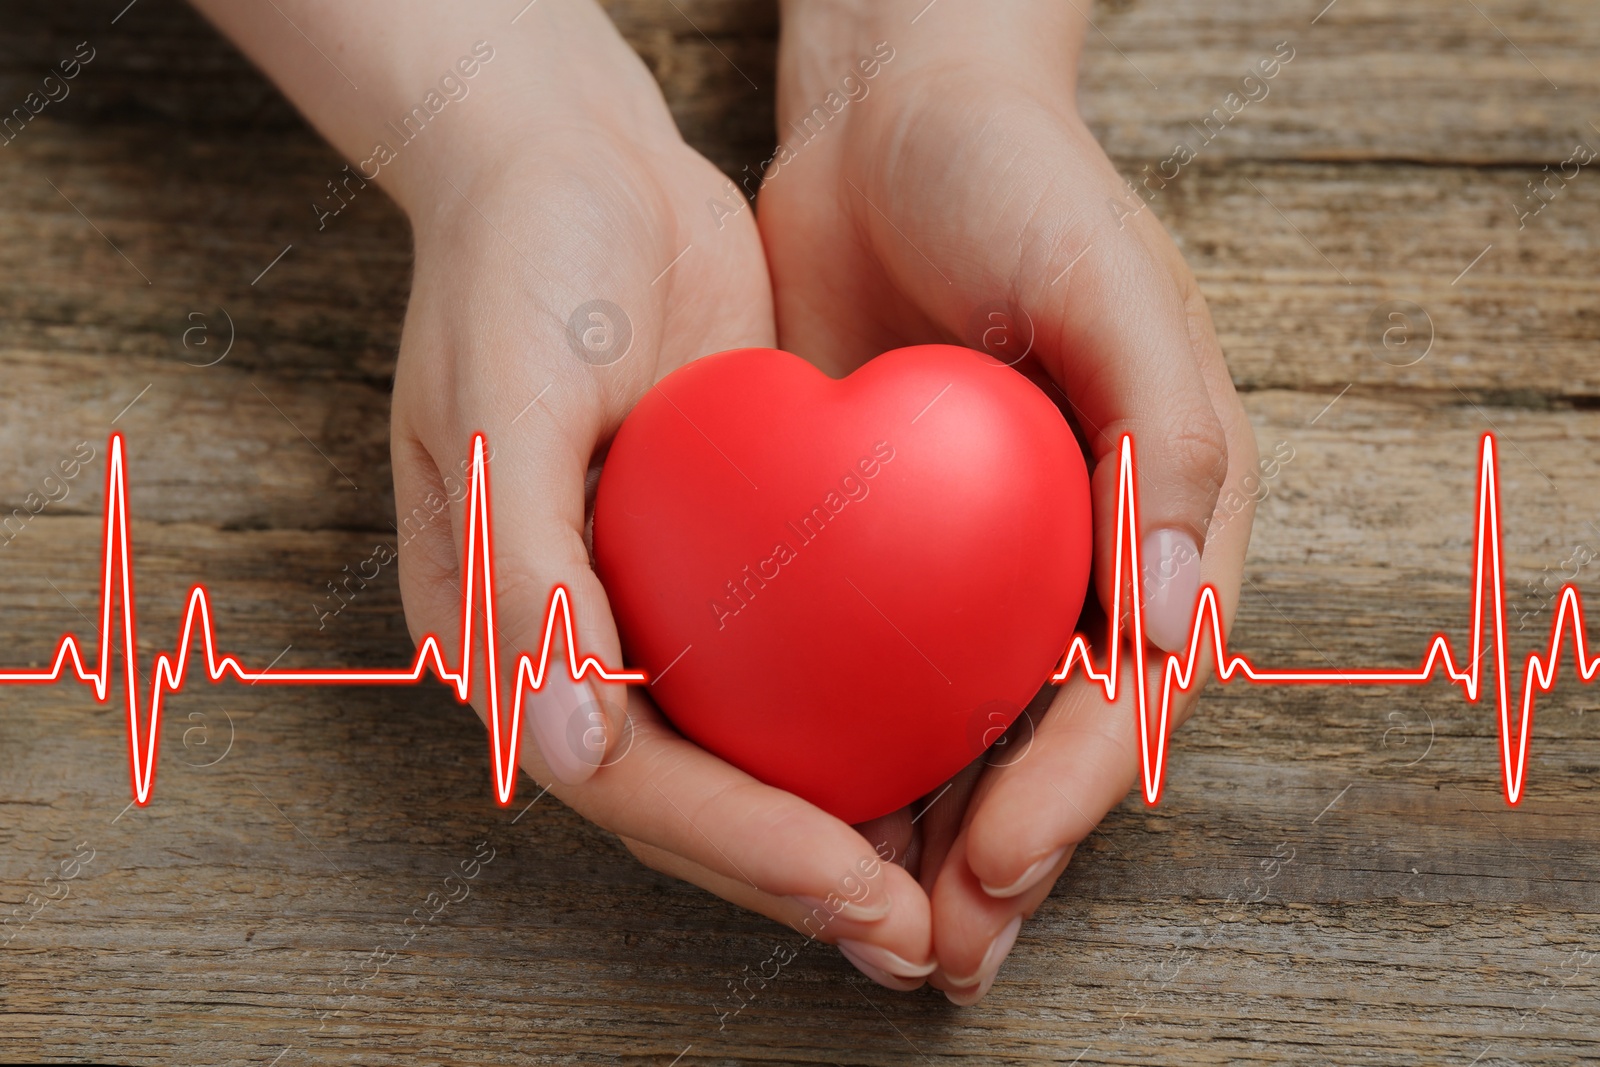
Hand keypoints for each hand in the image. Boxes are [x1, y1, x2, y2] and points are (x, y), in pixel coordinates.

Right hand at [384, 5, 934, 980]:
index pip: (624, 779)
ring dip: (838, 834)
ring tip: (943, 898)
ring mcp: (650, 605)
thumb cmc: (512, 273)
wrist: (571, 165)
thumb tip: (565, 746)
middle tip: (917, 940)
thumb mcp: (493, 406)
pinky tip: (941, 763)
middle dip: (801, 879)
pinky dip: (854, 730)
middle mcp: (575, 642)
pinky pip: (789, 671)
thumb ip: (520, 573)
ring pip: (748, 756)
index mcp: (504, 630)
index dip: (736, 846)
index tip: (853, 886)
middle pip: (690, 800)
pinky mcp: (719, 561)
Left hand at [761, 0, 1258, 999]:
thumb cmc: (1022, 184)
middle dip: (996, 860)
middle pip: (1047, 743)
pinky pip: (872, 671)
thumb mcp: (1113, 282)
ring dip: (919, 841)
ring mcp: (978, 560)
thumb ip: (1164, 439)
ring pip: (957, 731)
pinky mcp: (886, 548)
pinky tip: (801, 817)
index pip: (1128, 692)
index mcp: (1159, 516)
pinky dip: (846, 752)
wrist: (893, 122)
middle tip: (932, 954)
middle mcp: (1075, 558)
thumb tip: (1175, 623)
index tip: (994, 868)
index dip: (1068, 797)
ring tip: (865, 931)